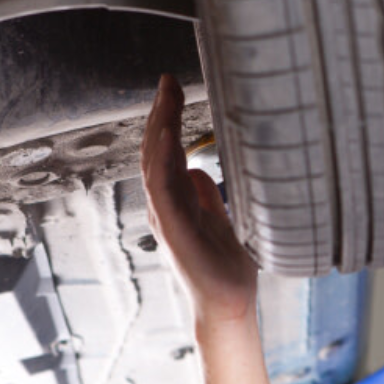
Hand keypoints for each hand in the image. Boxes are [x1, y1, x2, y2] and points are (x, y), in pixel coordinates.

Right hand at [140, 74, 258, 322]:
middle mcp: (165, 206)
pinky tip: (166, 137)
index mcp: (175, 200)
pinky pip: (163, 190)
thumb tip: (198, 169)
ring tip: (165, 97)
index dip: (165, 119)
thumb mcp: (218, 219)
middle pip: (154, 151)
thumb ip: (205, 195)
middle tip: (167, 81)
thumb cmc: (223, 267)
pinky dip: (162, 161)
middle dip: (160, 113)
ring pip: (155, 164)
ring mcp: (167, 217)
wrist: (228, 303)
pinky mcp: (176, 231)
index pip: (165, 151)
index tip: (171, 89)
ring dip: (159, 128)